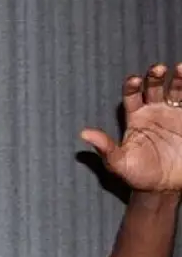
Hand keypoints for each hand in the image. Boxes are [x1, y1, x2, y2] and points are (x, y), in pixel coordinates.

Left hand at [81, 63, 181, 191]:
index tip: (134, 80)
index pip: (131, 96)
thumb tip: (84, 133)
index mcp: (135, 118)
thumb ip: (104, 147)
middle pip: (154, 87)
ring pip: (175, 91)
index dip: (132, 86)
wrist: (162, 188)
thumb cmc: (137, 175)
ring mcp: (173, 115)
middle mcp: (154, 111)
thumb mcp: (118, 162)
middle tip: (158, 69)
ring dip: (177, 79)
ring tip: (179, 68)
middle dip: (154, 77)